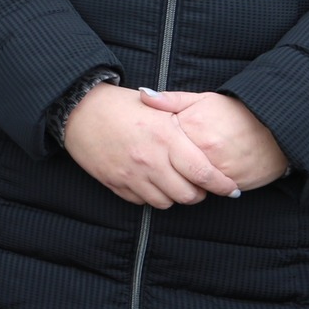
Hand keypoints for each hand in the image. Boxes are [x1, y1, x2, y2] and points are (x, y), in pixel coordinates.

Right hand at [64, 84, 238, 207]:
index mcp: (165, 137)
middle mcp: (150, 160)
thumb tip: (210, 143)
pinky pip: (142, 202)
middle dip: (199, 193)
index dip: (222, 185)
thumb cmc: (119, 105)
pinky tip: (149, 180)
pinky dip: (150, 195)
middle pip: (188, 195)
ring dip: (174, 196)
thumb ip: (182, 125)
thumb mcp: (155, 107)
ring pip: (166, 203)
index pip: (204, 172)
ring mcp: (131, 175)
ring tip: (172, 181)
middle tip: (199, 184)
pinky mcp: (115, 184)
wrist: (77, 110)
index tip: (231, 188)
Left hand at [137, 89, 288, 191]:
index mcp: (193, 126)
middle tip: (161, 167)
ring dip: (183, 182)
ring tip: (181, 175)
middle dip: (165, 170)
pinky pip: (210, 191)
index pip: (161, 143)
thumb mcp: (203, 99)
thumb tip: (143, 95)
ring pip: (190, 183)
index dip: (156, 147)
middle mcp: (205, 149)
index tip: (151, 147)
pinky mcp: (233, 184)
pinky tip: (201, 182)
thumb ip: (171, 100)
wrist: (276, 128)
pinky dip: (204, 189)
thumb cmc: (235, 113)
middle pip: (172, 167)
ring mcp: (219, 168)